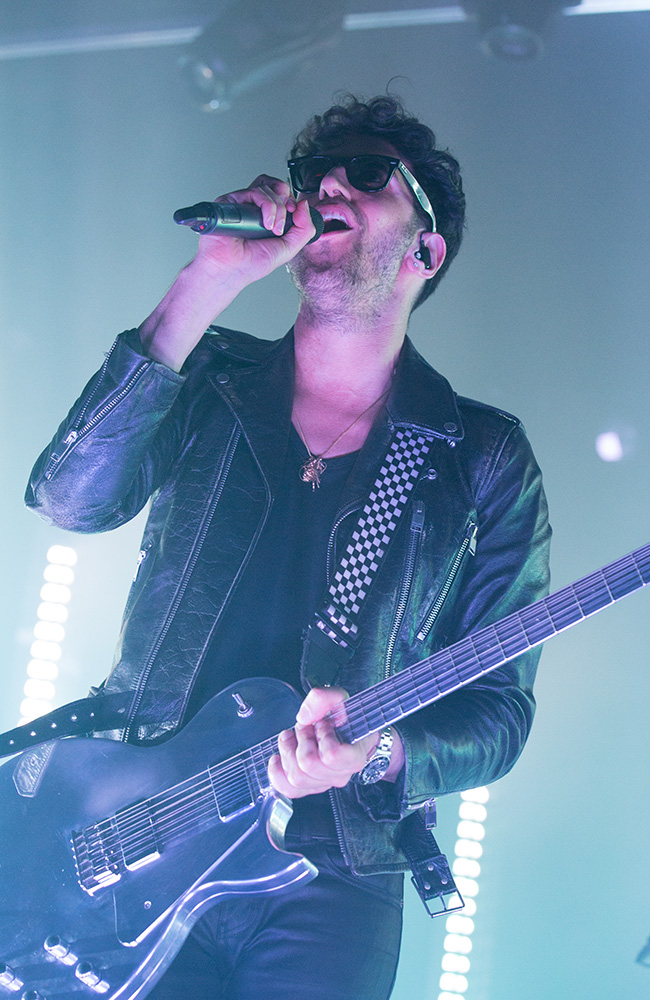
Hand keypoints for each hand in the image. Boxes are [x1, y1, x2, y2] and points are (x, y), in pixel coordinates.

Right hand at [192, 174, 316, 282]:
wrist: (229, 269)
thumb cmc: (250, 264)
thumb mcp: (288, 249)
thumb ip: (304, 229)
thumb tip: (304, 204)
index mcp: (269, 216)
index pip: (284, 196)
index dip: (292, 201)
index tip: (294, 215)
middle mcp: (256, 208)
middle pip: (277, 186)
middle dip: (286, 202)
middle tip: (284, 221)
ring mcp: (244, 202)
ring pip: (267, 188)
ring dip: (276, 208)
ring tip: (271, 228)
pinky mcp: (232, 200)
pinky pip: (254, 191)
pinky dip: (266, 206)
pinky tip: (264, 222)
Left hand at [267, 687, 403, 798]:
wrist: (343, 727)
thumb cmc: (344, 716)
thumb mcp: (338, 698)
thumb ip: (322, 699)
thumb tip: (303, 718)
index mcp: (354, 756)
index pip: (331, 755)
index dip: (321, 736)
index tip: (323, 724)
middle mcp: (341, 774)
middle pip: (308, 765)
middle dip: (302, 739)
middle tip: (306, 727)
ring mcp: (325, 783)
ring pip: (296, 777)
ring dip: (289, 751)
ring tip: (294, 737)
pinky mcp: (309, 787)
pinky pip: (288, 789)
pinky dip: (277, 773)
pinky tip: (278, 758)